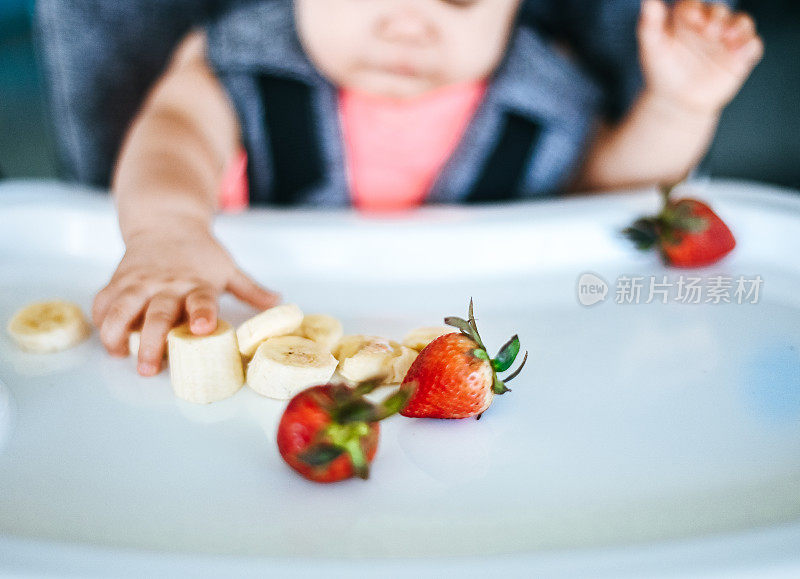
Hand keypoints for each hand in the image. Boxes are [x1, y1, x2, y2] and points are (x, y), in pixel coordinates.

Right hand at [92, 223, 278, 375]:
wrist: (166, 220)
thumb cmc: (200, 252)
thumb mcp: (228, 268)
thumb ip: (250, 290)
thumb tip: (279, 303)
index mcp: (197, 283)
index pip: (202, 301)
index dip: (202, 314)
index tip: (204, 329)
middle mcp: (167, 284)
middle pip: (157, 314)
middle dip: (151, 342)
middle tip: (149, 368)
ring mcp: (140, 282)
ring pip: (121, 308)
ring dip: (116, 334)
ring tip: (119, 355)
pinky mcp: (119, 280)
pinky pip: (104, 302)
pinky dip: (101, 320)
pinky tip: (107, 338)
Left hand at [638, 0, 763, 115]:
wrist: (676, 100)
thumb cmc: (661, 70)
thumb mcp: (652, 48)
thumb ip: (649, 24)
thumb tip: (648, 0)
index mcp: (687, 18)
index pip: (692, 5)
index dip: (693, 9)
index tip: (691, 19)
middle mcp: (710, 24)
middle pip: (719, 11)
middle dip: (716, 18)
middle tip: (709, 31)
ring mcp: (727, 39)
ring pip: (741, 23)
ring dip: (738, 27)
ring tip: (728, 37)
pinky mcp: (740, 56)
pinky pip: (753, 46)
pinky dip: (750, 45)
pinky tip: (741, 52)